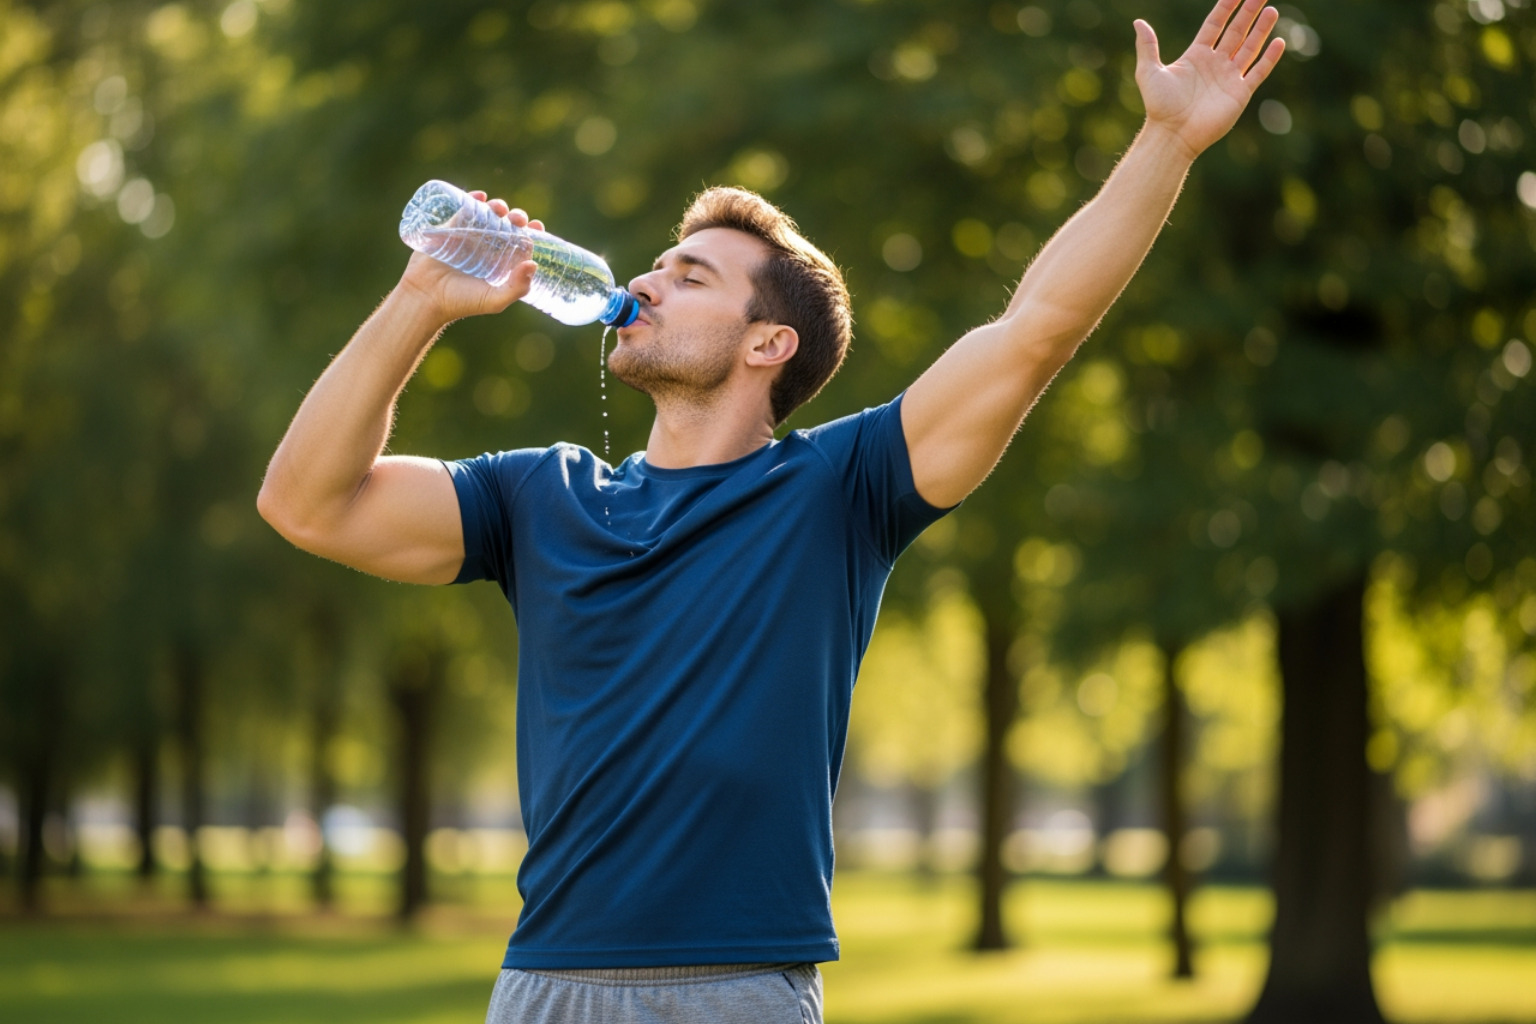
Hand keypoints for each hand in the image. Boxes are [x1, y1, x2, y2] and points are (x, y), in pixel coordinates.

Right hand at [399, 191, 544, 321]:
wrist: (426, 297)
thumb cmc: (462, 302)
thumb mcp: (494, 300)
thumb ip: (517, 288)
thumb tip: (533, 263)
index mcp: (501, 263)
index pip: (521, 244)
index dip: (531, 233)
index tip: (537, 227)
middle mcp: (488, 248)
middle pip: (508, 226)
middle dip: (516, 217)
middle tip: (517, 218)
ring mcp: (469, 237)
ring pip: (488, 214)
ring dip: (498, 206)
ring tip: (499, 208)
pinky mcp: (450, 228)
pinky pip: (464, 209)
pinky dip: (473, 198)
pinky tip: (480, 196)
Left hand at [1134, 0, 1285, 157]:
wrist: (1172, 135)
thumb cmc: (1159, 106)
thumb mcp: (1148, 72)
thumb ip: (1147, 46)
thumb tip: (1138, 23)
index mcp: (1196, 55)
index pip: (1215, 24)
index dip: (1226, 7)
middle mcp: (1215, 63)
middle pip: (1236, 31)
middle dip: (1248, 12)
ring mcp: (1229, 78)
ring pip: (1250, 48)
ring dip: (1261, 30)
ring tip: (1271, 10)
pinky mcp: (1239, 93)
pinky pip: (1258, 72)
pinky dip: (1269, 58)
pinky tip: (1278, 42)